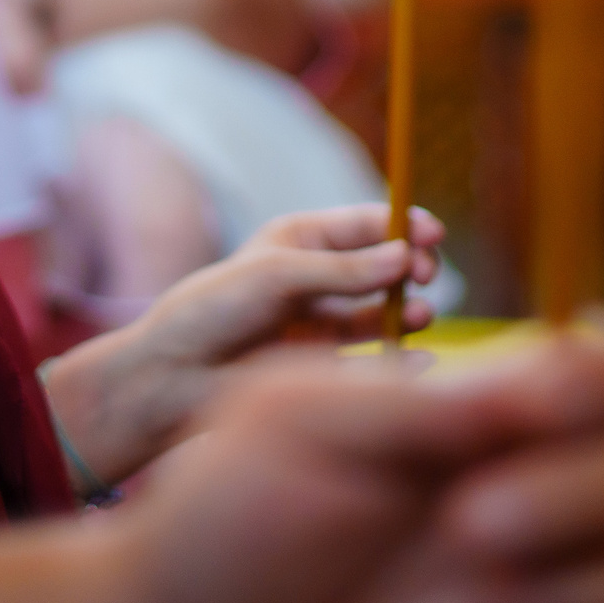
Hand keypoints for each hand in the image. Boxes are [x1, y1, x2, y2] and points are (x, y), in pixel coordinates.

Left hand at [41, 204, 448, 483]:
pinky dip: (399, 360)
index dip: (403, 224)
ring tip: (417, 315)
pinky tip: (416, 360)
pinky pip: (372, 362)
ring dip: (406, 311)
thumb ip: (342, 270)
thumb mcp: (276, 276)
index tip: (433, 233)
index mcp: (300, 240)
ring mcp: (320, 325)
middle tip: (423, 276)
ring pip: (381, 313)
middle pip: (383, 268)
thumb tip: (406, 257)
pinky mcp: (322, 369)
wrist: (170, 379)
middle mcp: (316, 279)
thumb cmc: (211, 311)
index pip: (366, 224)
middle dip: (410, 268)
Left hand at [99, 319, 603, 602]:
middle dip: (586, 488)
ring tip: (491, 595)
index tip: (535, 398)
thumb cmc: (220, 519)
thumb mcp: (299, 418)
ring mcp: (541, 597)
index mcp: (480, 418)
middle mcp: (528, 496)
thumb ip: (426, 398)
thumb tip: (553, 370)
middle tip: (468, 525)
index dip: (603, 376)